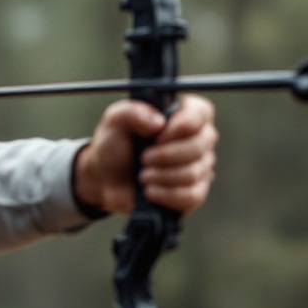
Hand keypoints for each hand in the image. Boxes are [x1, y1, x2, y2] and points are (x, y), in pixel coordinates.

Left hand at [74, 95, 217, 215]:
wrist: (106, 179)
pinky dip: (167, 194)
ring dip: (162, 175)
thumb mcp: (115, 120)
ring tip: (142, 175)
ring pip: (194, 172)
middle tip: (143, 158)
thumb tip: (158, 123)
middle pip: (199, 145)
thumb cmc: (116, 144)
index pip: (201, 113)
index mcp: (184, 112)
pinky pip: (193, 196)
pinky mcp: (196, 192)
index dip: (181, 125)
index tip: (156, 136)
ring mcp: (201, 166)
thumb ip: (132, 111)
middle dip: (166, 155)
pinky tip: (150, 191)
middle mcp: (199, 138)